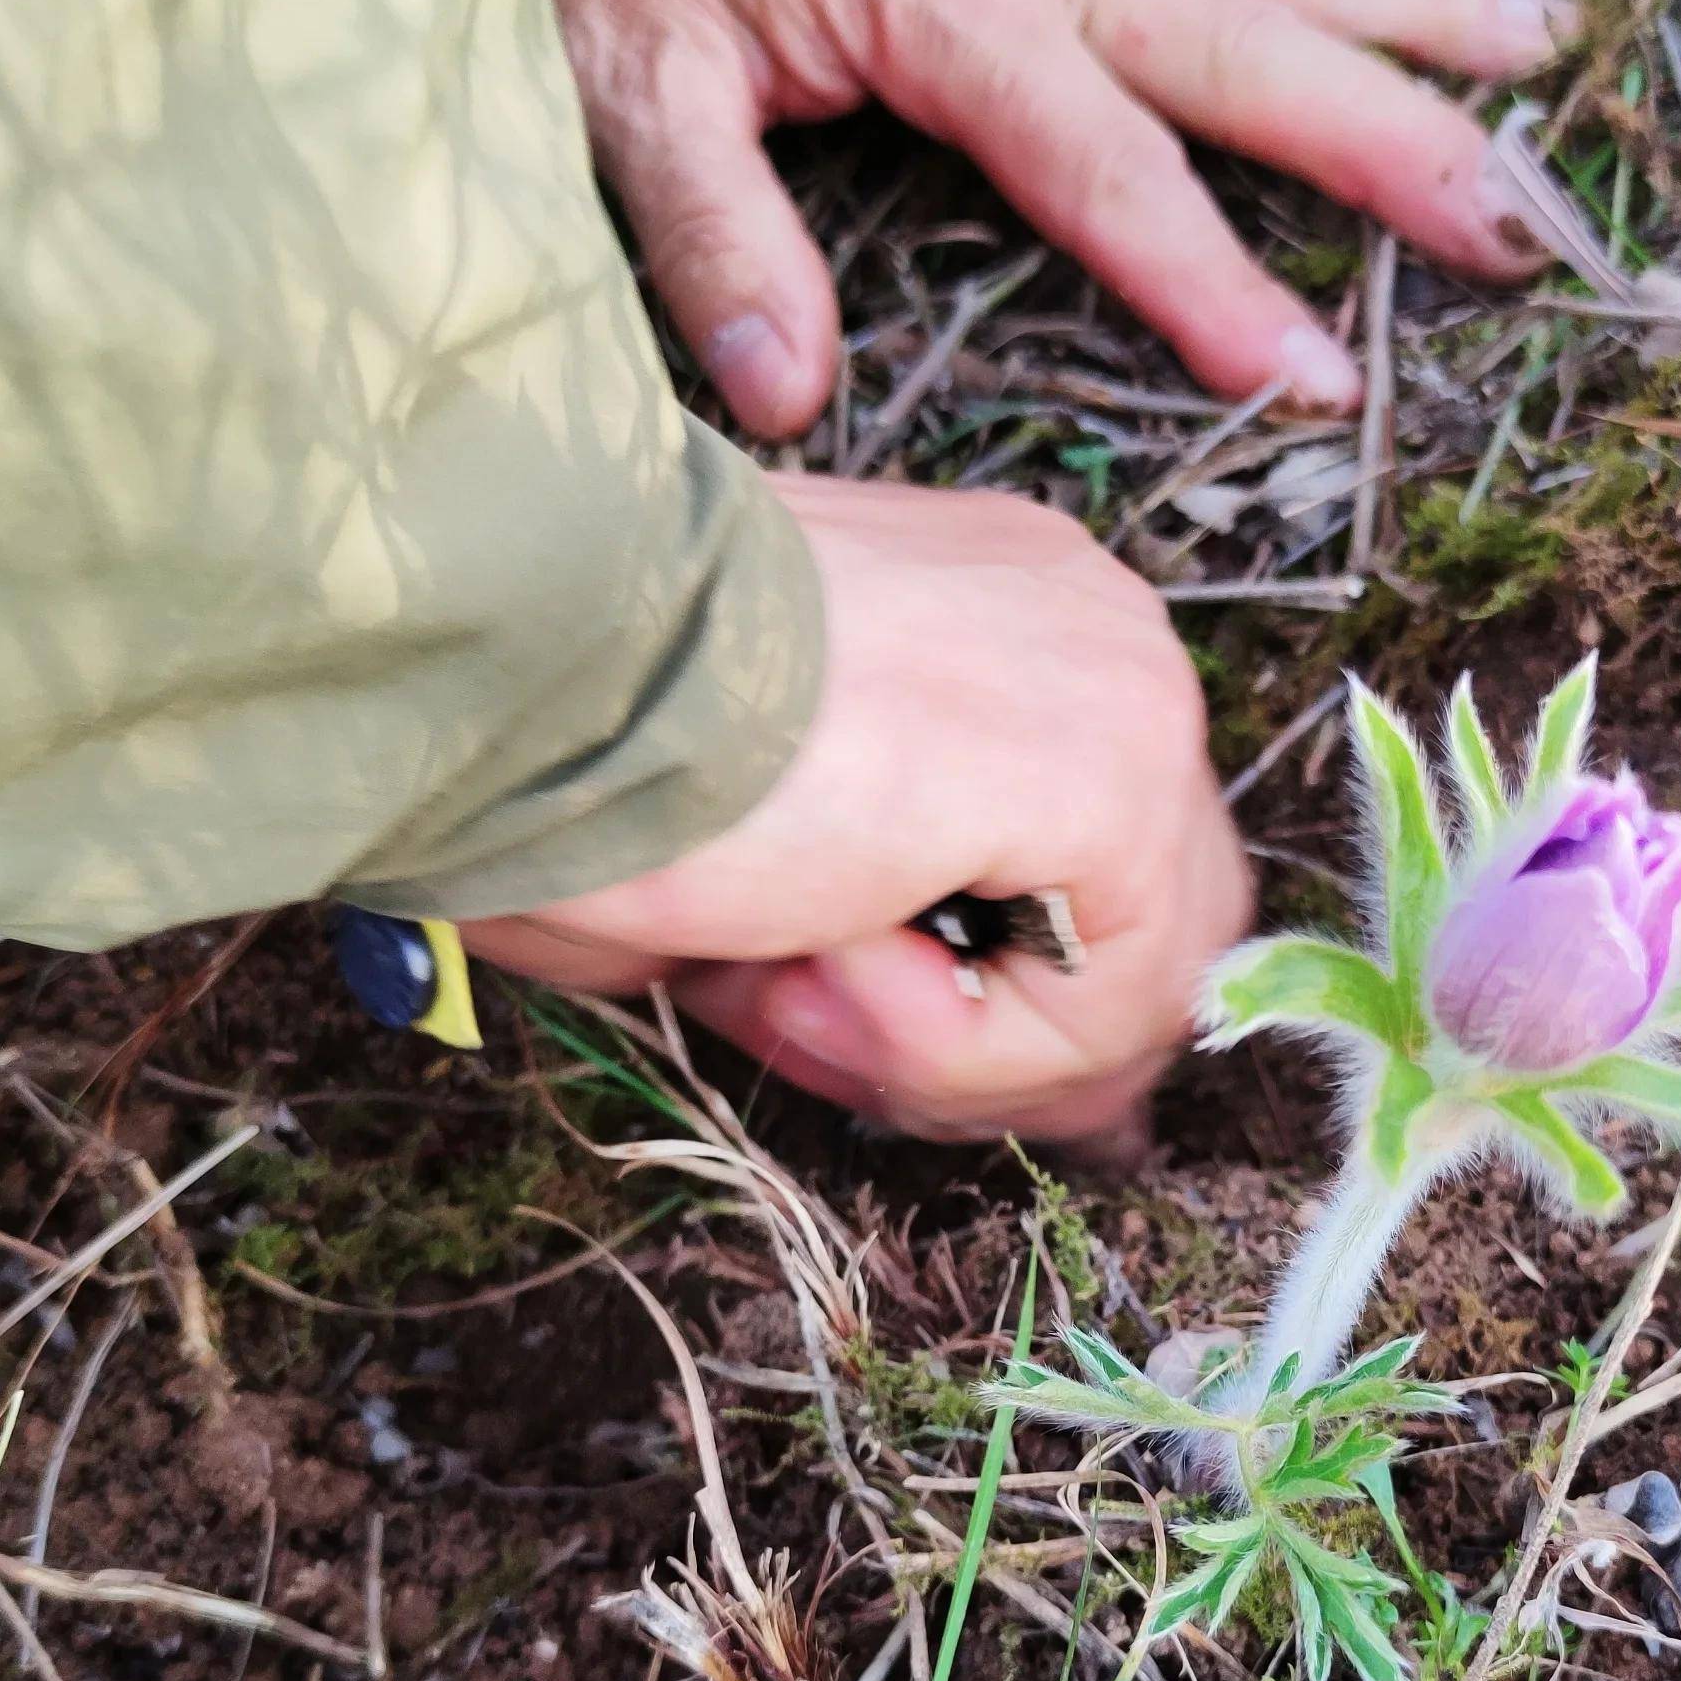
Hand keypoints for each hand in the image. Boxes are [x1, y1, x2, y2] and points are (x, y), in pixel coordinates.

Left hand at [450, 0, 1573, 435]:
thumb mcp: (626, 76)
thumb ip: (712, 233)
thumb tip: (786, 390)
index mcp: (946, 3)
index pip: (1107, 169)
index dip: (1212, 282)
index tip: (1313, 379)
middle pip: (1251, 54)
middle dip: (1397, 144)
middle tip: (1517, 229)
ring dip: (1418, 15)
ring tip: (1548, 62)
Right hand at [462, 473, 1249, 1142]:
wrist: (533, 648)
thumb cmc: (576, 732)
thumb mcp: (762, 855)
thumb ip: (888, 948)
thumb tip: (992, 1069)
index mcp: (1000, 612)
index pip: (1090, 859)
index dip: (973, 992)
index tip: (800, 989)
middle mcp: (1089, 627)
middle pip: (1147, 929)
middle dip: (983, 1039)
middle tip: (800, 1012)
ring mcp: (1123, 688)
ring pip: (1133, 989)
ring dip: (952, 1046)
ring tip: (799, 973)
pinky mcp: (1116, 769)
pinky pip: (1105, 1006)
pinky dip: (961, 1044)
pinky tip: (834, 949)